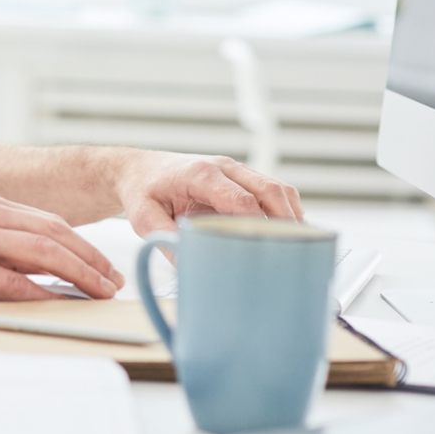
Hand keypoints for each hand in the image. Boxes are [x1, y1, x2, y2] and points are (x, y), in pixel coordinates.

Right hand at [0, 191, 124, 300]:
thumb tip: (46, 277)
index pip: (48, 222)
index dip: (83, 245)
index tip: (105, 267)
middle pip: (54, 234)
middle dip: (91, 260)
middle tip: (114, 282)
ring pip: (42, 252)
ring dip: (78, 275)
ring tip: (99, 293)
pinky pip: (12, 281)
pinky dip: (42, 294)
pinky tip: (61, 304)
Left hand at [111, 150, 302, 236]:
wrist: (139, 170)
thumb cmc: (142, 192)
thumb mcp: (143, 218)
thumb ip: (166, 239)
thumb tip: (192, 267)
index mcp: (200, 174)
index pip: (241, 199)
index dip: (258, 225)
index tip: (266, 252)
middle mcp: (223, 167)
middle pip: (270, 190)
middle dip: (286, 222)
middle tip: (293, 254)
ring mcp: (236, 170)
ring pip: (278, 188)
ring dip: (291, 216)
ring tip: (296, 248)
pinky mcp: (242, 178)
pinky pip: (274, 191)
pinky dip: (285, 212)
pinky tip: (285, 236)